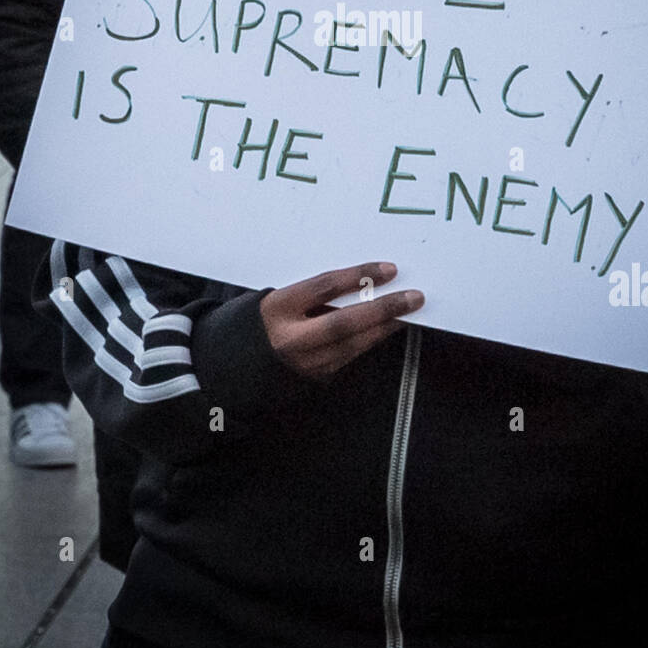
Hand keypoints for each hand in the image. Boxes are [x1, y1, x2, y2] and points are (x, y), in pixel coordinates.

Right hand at [260, 262, 423, 379]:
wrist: (233, 365)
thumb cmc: (259, 320)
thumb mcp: (277, 298)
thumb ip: (311, 293)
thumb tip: (359, 281)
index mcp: (277, 308)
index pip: (325, 288)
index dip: (359, 276)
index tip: (389, 269)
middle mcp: (291, 338)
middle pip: (345, 322)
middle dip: (383, 309)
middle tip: (414, 297)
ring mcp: (304, 362)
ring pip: (353, 344)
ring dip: (385, 327)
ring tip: (409, 311)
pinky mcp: (315, 377)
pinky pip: (349, 355)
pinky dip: (371, 340)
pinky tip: (387, 328)